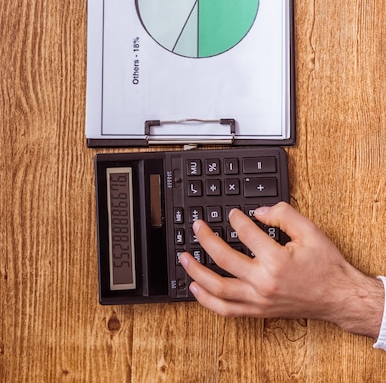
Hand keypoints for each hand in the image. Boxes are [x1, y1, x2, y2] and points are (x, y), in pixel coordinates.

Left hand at [180, 203, 383, 338]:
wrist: (338, 296)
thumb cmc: (325, 266)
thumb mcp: (310, 230)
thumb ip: (283, 214)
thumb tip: (258, 211)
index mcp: (276, 260)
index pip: (245, 233)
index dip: (236, 219)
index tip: (233, 213)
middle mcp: (264, 282)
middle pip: (223, 259)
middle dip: (205, 239)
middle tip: (196, 227)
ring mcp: (259, 300)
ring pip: (219, 289)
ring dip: (197, 272)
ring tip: (184, 258)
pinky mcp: (258, 311)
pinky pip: (227, 310)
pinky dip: (208, 300)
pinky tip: (196, 289)